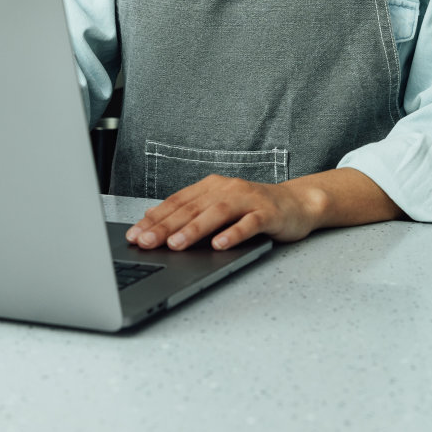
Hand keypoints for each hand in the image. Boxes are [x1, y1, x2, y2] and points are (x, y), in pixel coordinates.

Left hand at [123, 174, 328, 251]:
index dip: (154, 218)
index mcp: (211, 186)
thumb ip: (189, 210)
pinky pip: (249, 224)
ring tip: (176, 245)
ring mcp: (248, 199)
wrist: (297, 204)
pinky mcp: (268, 213)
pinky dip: (233, 234)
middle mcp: (226, 189)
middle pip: (191, 208)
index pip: (176, 202)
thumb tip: (152, 216)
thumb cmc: (254, 208)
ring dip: (194, 229)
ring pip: (216, 213)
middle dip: (166, 226)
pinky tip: (219, 245)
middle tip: (146, 242)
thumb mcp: (218, 206)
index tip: (134, 234)